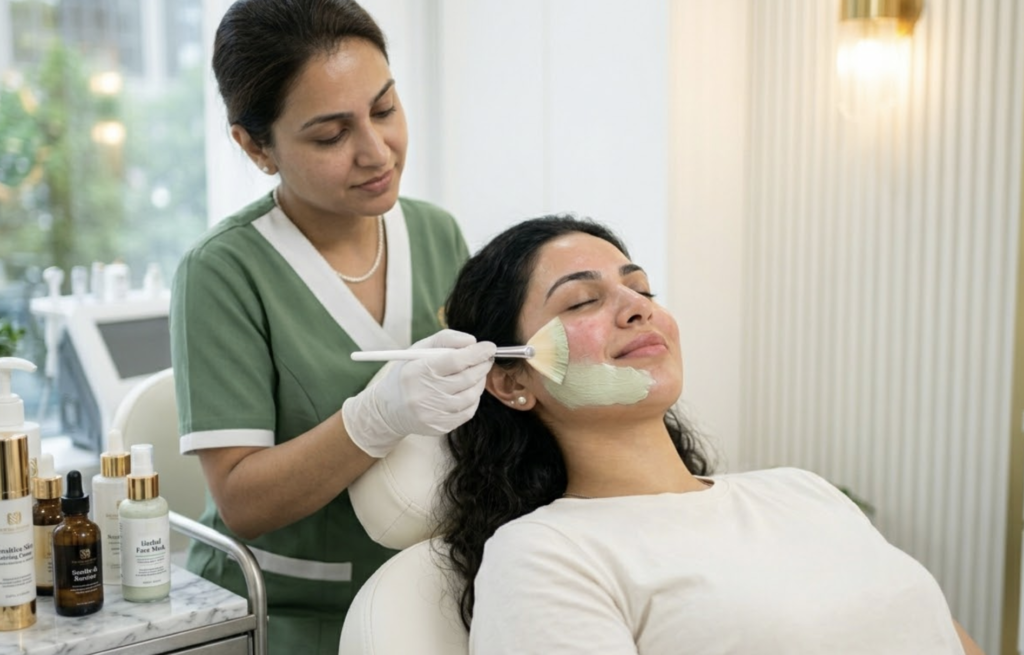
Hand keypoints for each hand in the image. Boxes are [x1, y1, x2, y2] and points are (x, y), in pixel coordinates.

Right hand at [342, 330, 496, 456]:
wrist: (389, 410)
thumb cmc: (407, 374)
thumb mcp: (418, 350)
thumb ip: (445, 339)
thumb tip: (473, 341)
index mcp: (418, 371)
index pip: (455, 360)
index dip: (477, 353)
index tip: (490, 346)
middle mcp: (425, 394)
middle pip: (467, 378)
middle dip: (482, 365)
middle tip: (487, 358)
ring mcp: (433, 413)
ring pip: (471, 395)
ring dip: (480, 381)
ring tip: (477, 372)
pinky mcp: (440, 426)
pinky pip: (468, 411)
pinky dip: (474, 398)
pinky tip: (468, 389)